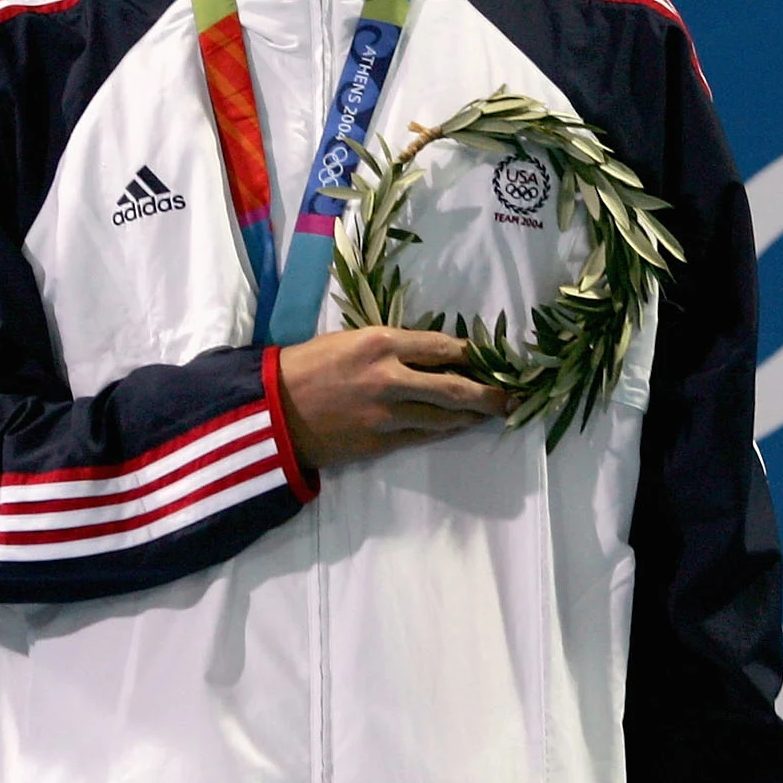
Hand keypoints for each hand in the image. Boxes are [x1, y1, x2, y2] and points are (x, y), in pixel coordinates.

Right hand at [277, 327, 512, 467]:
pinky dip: (444, 431)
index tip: (491, 357)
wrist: (272, 410)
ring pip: (443, 416)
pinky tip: (459, 427)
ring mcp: (386, 414)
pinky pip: (422, 436)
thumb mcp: (350, 340)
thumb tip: (431, 353)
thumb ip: (392, 346)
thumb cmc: (308, 366)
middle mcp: (389, 377)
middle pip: (454, 386)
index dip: (472, 354)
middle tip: (510, 396)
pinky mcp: (379, 442)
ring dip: (472, 415)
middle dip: (487, 392)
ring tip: (492, 413)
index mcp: (380, 343)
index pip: (442, 347)